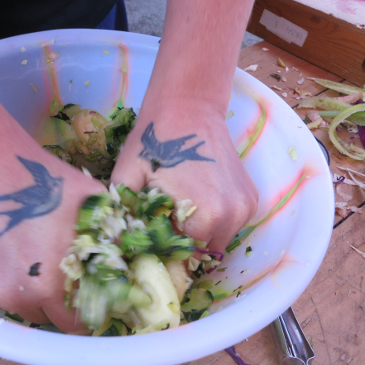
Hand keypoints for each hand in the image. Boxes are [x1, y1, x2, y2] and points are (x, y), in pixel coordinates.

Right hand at [0, 136, 104, 332]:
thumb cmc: (41, 181)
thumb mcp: (90, 201)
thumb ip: (109, 235)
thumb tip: (122, 259)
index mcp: (49, 287)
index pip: (74, 324)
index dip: (83, 311)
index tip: (83, 295)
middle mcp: (14, 298)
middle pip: (43, 316)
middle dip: (53, 301)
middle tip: (54, 271)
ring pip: (14, 305)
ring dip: (23, 290)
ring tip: (25, 256)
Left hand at [111, 101, 257, 252]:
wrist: (188, 107)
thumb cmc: (154, 140)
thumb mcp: (127, 176)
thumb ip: (122, 212)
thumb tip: (114, 245)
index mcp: (206, 216)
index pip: (183, 257)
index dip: (163, 250)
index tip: (149, 237)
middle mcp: (233, 216)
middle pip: (202, 252)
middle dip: (181, 244)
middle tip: (161, 221)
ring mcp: (245, 207)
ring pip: (217, 240)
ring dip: (197, 233)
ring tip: (177, 207)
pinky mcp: (250, 198)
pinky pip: (229, 224)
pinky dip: (212, 220)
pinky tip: (193, 199)